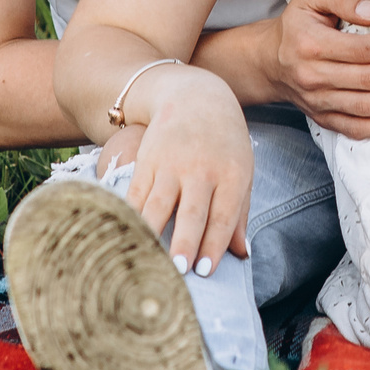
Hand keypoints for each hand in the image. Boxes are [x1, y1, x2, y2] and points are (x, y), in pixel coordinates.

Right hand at [124, 69, 256, 275]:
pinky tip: (128, 234)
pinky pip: (137, 193)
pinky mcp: (148, 160)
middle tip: (178, 272)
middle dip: (184, 244)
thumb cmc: (224, 144)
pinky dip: (131, 216)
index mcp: (231, 174)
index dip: (213, 246)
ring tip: (149, 259)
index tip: (205, 272)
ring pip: (159, 204)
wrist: (196, 97)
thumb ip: (239, 214)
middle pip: (192, 213)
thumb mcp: (241, 172)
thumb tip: (241, 254)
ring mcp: (171, 163)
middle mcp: (201, 169)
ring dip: (154, 234)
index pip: (222, 217)